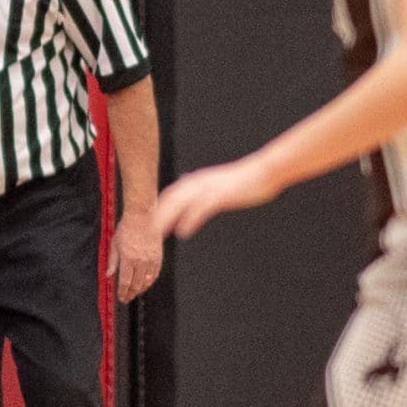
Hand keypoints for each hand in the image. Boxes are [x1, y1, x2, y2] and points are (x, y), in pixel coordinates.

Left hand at [109, 207, 161, 301]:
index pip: (125, 282)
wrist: (142, 216)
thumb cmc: (128, 227)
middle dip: (131, 294)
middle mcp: (140, 261)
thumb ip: (112, 261)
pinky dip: (150, 281)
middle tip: (127, 298)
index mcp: (128, 259)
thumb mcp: (114, 244)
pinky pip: (155, 273)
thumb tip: (109, 274)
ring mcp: (150, 259)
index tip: (121, 297)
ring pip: (147, 281)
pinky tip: (146, 283)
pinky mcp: (158, 256)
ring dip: (141, 289)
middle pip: (136, 284)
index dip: (122, 292)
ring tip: (136, 292)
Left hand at [151, 157, 279, 241]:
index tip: (145, 224)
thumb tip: (186, 183)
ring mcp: (209, 188)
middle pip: (169, 199)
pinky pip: (201, 208)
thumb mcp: (216, 182)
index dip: (156, 209)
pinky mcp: (221, 194)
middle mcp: (198, 182)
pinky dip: (189, 219)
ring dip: (165, 218)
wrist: (263, 171)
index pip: (169, 195)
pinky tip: (183, 231)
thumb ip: (200, 185)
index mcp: (196, 180)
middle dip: (154, 216)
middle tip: (143, 234)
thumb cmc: (242, 180)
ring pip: (180, 203)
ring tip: (156, 234)